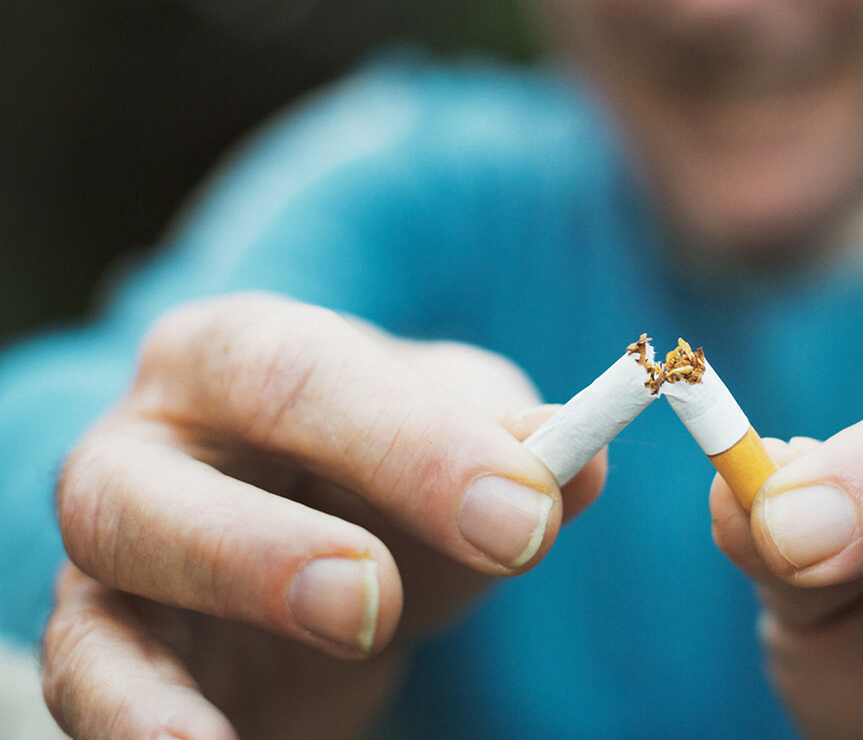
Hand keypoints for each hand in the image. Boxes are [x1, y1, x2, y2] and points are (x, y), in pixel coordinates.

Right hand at [42, 293, 605, 739]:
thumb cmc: (386, 482)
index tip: (525, 516)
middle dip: (272, 541)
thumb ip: (515, 455)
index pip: (307, 370)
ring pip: (117, 553)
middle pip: (171, 464)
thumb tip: (579, 463)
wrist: (314, 556)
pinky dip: (134, 715)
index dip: (412, 442)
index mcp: (246, 354)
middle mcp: (155, 431)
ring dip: (214, 607)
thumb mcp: (460, 457)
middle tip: (375, 601)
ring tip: (323, 653)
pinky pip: (89, 673)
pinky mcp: (96, 637)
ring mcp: (115, 539)